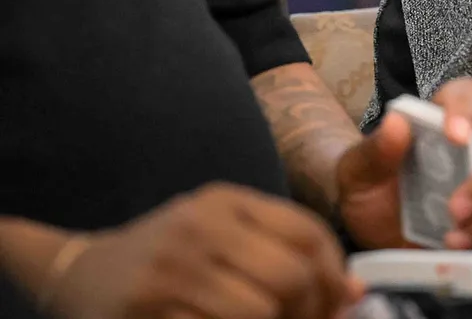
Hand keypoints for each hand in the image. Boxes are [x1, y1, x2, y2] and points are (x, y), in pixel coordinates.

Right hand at [50, 184, 356, 318]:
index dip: (335, 275)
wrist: (79, 272)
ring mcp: (171, 268)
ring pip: (259, 310)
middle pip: (290, 274)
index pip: (308, 232)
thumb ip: (285, 250)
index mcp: (226, 201)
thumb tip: (354, 291)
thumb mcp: (224, 233)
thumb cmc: (169, 255)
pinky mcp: (147, 306)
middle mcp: (201, 226)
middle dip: (310, 309)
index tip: (342, 302)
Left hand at [336, 77, 471, 251]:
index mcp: (449, 123)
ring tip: (453, 241)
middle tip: (454, 210)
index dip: (468, 109)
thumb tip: (395, 124)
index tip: (454, 135)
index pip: (469, 94)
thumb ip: (375, 151)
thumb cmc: (371, 192)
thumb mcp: (358, 172)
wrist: (376, 234)